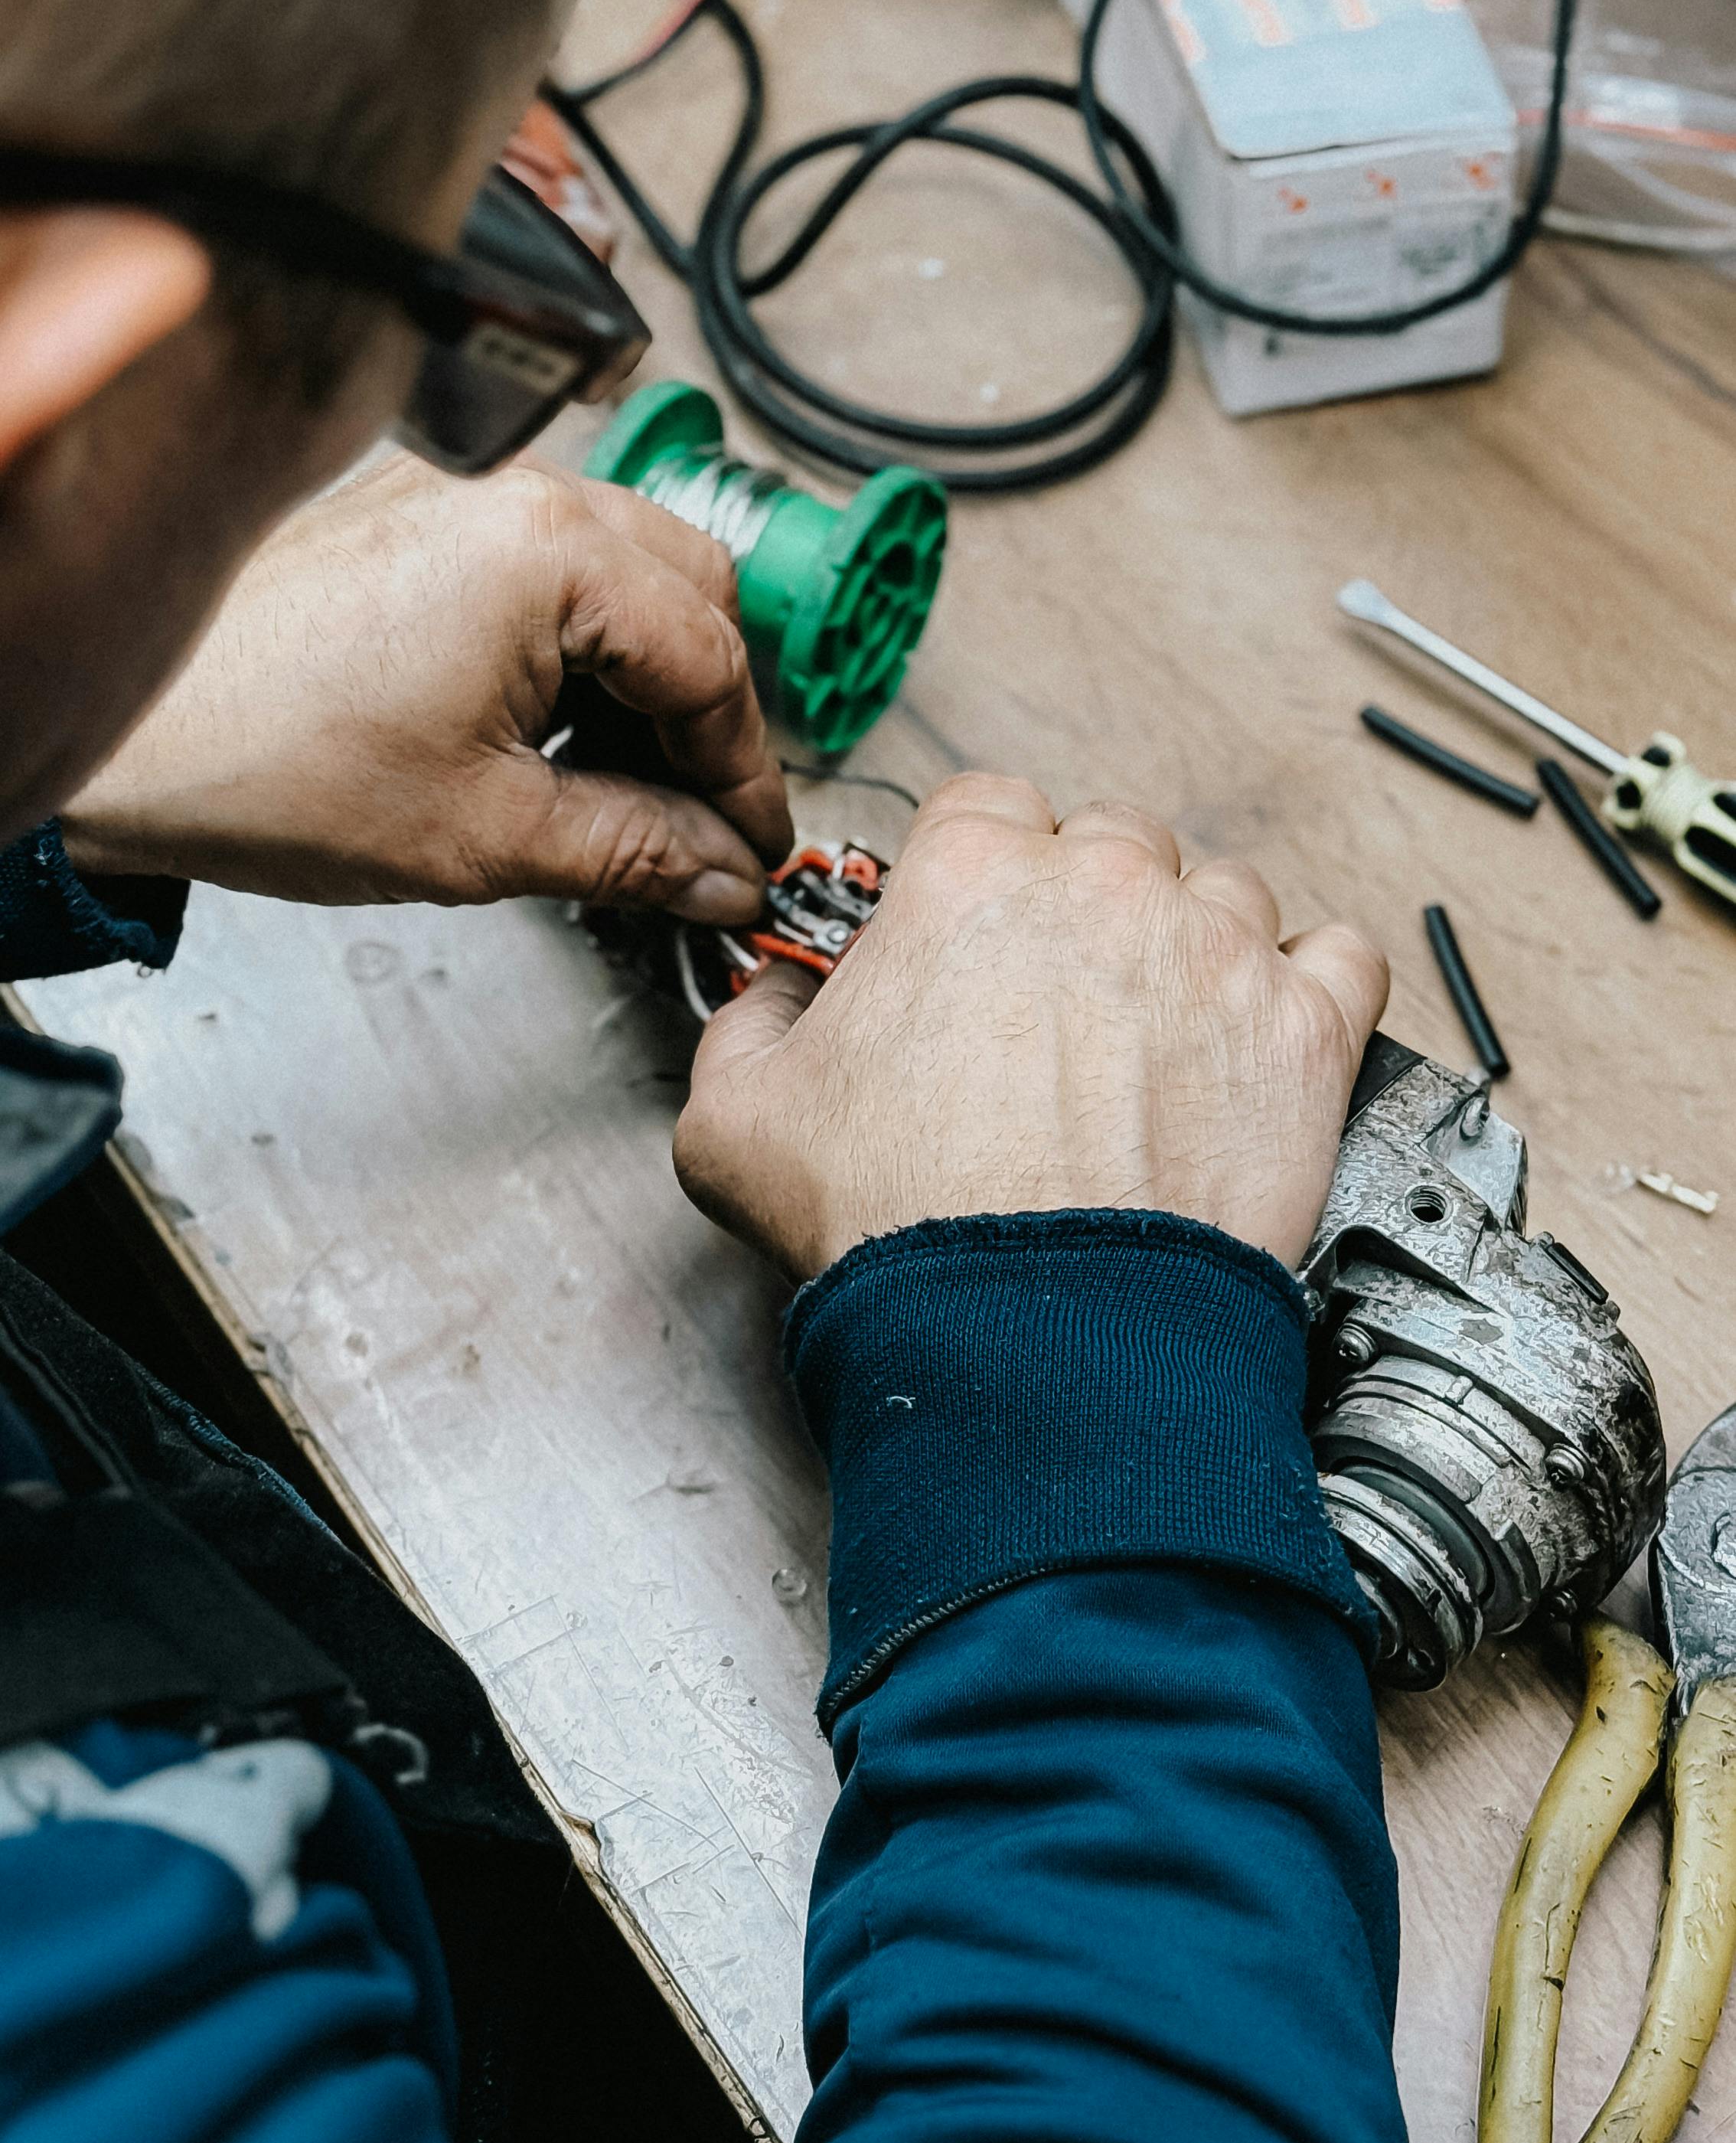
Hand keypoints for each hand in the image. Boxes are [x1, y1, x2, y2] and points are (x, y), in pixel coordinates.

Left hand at [62, 453, 791, 916]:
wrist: (120, 743)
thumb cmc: (262, 763)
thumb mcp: (486, 835)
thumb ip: (635, 851)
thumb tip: (724, 875)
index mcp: (549, 549)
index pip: (713, 659)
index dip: (745, 772)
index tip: (751, 847)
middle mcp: (514, 491)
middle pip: (690, 588)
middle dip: (707, 708)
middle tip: (699, 816)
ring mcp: (460, 491)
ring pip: (624, 567)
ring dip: (643, 672)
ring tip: (618, 785)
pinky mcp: (413, 513)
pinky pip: (543, 560)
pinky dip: (574, 640)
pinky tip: (548, 729)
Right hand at [675, 774, 1386, 1279]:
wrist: (1033, 1335)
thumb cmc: (903, 1233)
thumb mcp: (735, 1123)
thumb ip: (745, 1026)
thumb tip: (773, 999)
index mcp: (969, 879)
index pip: (988, 807)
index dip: (981, 871)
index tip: (981, 932)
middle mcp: (1103, 888)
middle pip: (1111, 842)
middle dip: (1089, 906)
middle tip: (1067, 1002)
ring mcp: (1216, 951)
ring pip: (1223, 892)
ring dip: (1196, 944)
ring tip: (1164, 1034)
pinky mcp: (1304, 1030)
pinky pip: (1343, 956)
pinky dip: (1315, 984)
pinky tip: (1270, 1029)